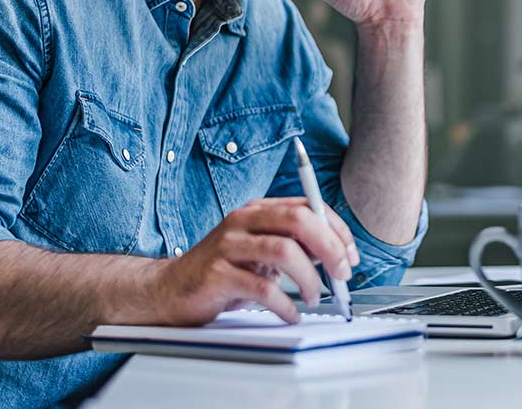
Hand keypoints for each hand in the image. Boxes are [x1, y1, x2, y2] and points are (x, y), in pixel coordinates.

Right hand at [151, 197, 359, 324]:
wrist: (169, 291)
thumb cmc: (222, 272)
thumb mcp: (261, 252)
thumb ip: (293, 246)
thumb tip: (335, 255)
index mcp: (258, 210)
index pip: (308, 207)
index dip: (336, 230)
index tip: (351, 256)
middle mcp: (243, 221)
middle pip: (299, 221)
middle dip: (330, 248)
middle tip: (342, 275)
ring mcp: (228, 245)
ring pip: (284, 251)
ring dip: (310, 278)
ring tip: (315, 297)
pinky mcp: (217, 274)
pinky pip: (262, 288)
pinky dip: (285, 304)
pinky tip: (290, 313)